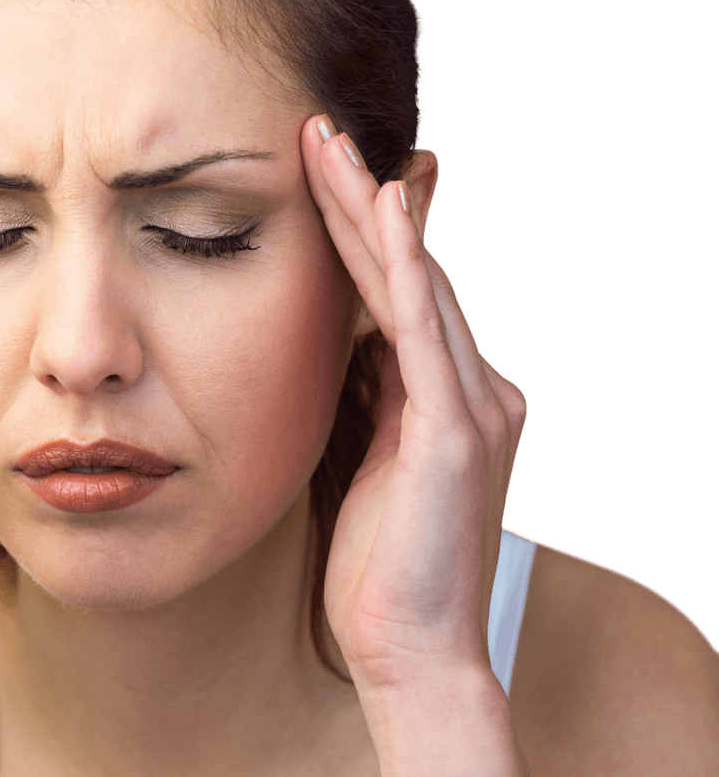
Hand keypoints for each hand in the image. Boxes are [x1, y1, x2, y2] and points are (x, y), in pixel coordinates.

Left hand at [300, 117, 527, 698]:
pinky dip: (404, 265)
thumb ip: (353, 401)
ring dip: (370, 210)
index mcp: (442, 398)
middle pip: (407, 272)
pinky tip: (382, 207)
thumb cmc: (377, 569)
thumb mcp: (357, 463)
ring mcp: (470, 405)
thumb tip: (324, 349)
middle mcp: (471, 387)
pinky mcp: (455, 431)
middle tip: (317, 133)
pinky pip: (424, 330)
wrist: (411, 654)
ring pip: (415, 284)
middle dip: (359, 200)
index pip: (397, 294)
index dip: (358, 233)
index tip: (316, 176)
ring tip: (326, 145)